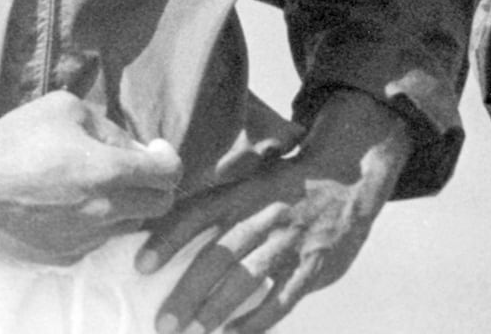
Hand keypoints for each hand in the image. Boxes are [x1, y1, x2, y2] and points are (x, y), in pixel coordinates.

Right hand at [0, 90, 182, 263]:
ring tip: (94, 183)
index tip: (155, 150)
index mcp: (106, 172)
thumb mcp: (68, 110)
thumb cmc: (14, 138)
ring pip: (128, 224)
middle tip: (135, 167)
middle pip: (159, 205)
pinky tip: (69, 203)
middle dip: (156, 185)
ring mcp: (82, 239)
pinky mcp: (63, 257)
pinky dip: (96, 222)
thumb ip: (110, 128)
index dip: (168, 159)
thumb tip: (136, 148)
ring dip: (125, 204)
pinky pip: (97, 240)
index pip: (168, 175)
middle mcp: (101, 213)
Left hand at [136, 89, 410, 332]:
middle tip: (162, 322)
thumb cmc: (286, 185)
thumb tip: (160, 229)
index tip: (140, 265)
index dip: (168, 237)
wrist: (349, 173)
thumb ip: (215, 206)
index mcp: (245, 191)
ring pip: (250, 276)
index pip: (199, 212)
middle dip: (189, 290)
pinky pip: (283, 297)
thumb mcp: (252, 182)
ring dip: (218, 308)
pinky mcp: (314, 264)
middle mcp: (266, 214)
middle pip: (221, 253)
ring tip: (193, 332)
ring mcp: (292, 240)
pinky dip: (257, 319)